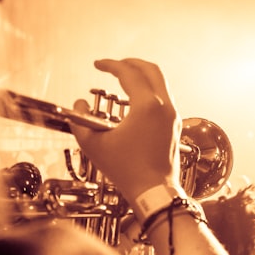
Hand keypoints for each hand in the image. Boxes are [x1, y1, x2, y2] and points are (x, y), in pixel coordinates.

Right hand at [69, 58, 180, 202]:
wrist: (154, 191)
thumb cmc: (126, 170)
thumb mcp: (93, 144)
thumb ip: (80, 120)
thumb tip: (79, 105)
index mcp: (147, 105)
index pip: (128, 73)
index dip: (110, 65)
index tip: (97, 64)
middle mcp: (165, 106)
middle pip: (151, 70)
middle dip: (131, 63)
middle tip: (114, 65)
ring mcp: (173, 116)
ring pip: (161, 83)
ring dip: (143, 76)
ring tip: (125, 79)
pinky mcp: (176, 126)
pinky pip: (165, 98)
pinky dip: (150, 90)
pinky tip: (136, 99)